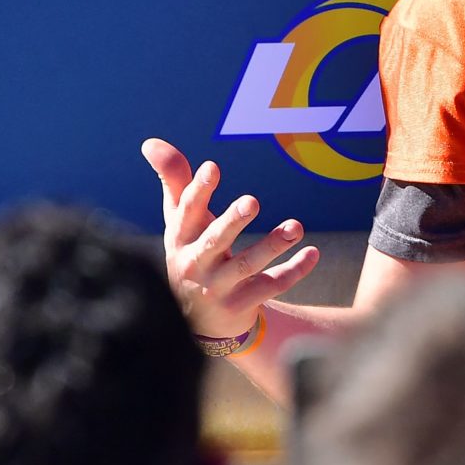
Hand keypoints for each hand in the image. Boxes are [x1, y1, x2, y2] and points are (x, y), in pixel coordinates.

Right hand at [141, 138, 319, 340]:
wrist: (196, 321)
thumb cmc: (191, 253)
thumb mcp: (179, 222)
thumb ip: (174, 181)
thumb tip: (151, 143)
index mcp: (180, 239)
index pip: (186, 212)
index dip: (199, 190)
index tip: (213, 167)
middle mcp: (196, 264)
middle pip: (214, 241)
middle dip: (232, 222)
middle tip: (252, 202)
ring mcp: (218, 288)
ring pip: (247, 266)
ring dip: (272, 245)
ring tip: (296, 227)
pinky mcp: (241, 304)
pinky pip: (270, 287)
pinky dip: (293, 271)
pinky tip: (313, 253)